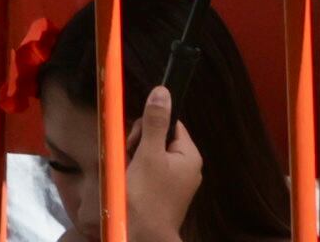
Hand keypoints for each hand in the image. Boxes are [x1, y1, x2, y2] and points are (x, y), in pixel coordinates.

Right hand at [122, 85, 205, 241]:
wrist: (143, 236)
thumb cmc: (147, 195)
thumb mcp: (148, 153)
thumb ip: (154, 121)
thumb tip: (163, 91)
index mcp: (189, 156)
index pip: (171, 123)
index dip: (150, 126)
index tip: (137, 140)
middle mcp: (187, 168)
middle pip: (159, 138)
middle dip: (140, 143)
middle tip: (131, 157)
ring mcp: (177, 182)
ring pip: (152, 155)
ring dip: (136, 158)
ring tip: (130, 172)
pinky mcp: (165, 193)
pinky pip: (150, 171)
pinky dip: (138, 172)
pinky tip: (131, 182)